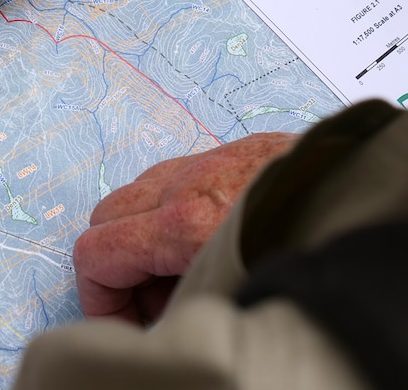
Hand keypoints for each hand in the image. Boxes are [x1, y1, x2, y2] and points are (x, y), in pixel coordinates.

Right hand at [73, 133, 297, 322]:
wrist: (377, 198)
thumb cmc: (314, 251)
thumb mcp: (233, 296)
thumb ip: (178, 306)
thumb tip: (152, 323)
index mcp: (183, 222)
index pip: (96, 252)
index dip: (99, 299)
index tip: (124, 326)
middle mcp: (187, 182)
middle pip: (106, 217)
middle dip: (118, 266)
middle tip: (156, 303)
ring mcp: (207, 159)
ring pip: (137, 193)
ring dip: (144, 237)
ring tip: (188, 273)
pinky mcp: (232, 148)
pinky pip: (175, 179)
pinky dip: (173, 212)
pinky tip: (212, 240)